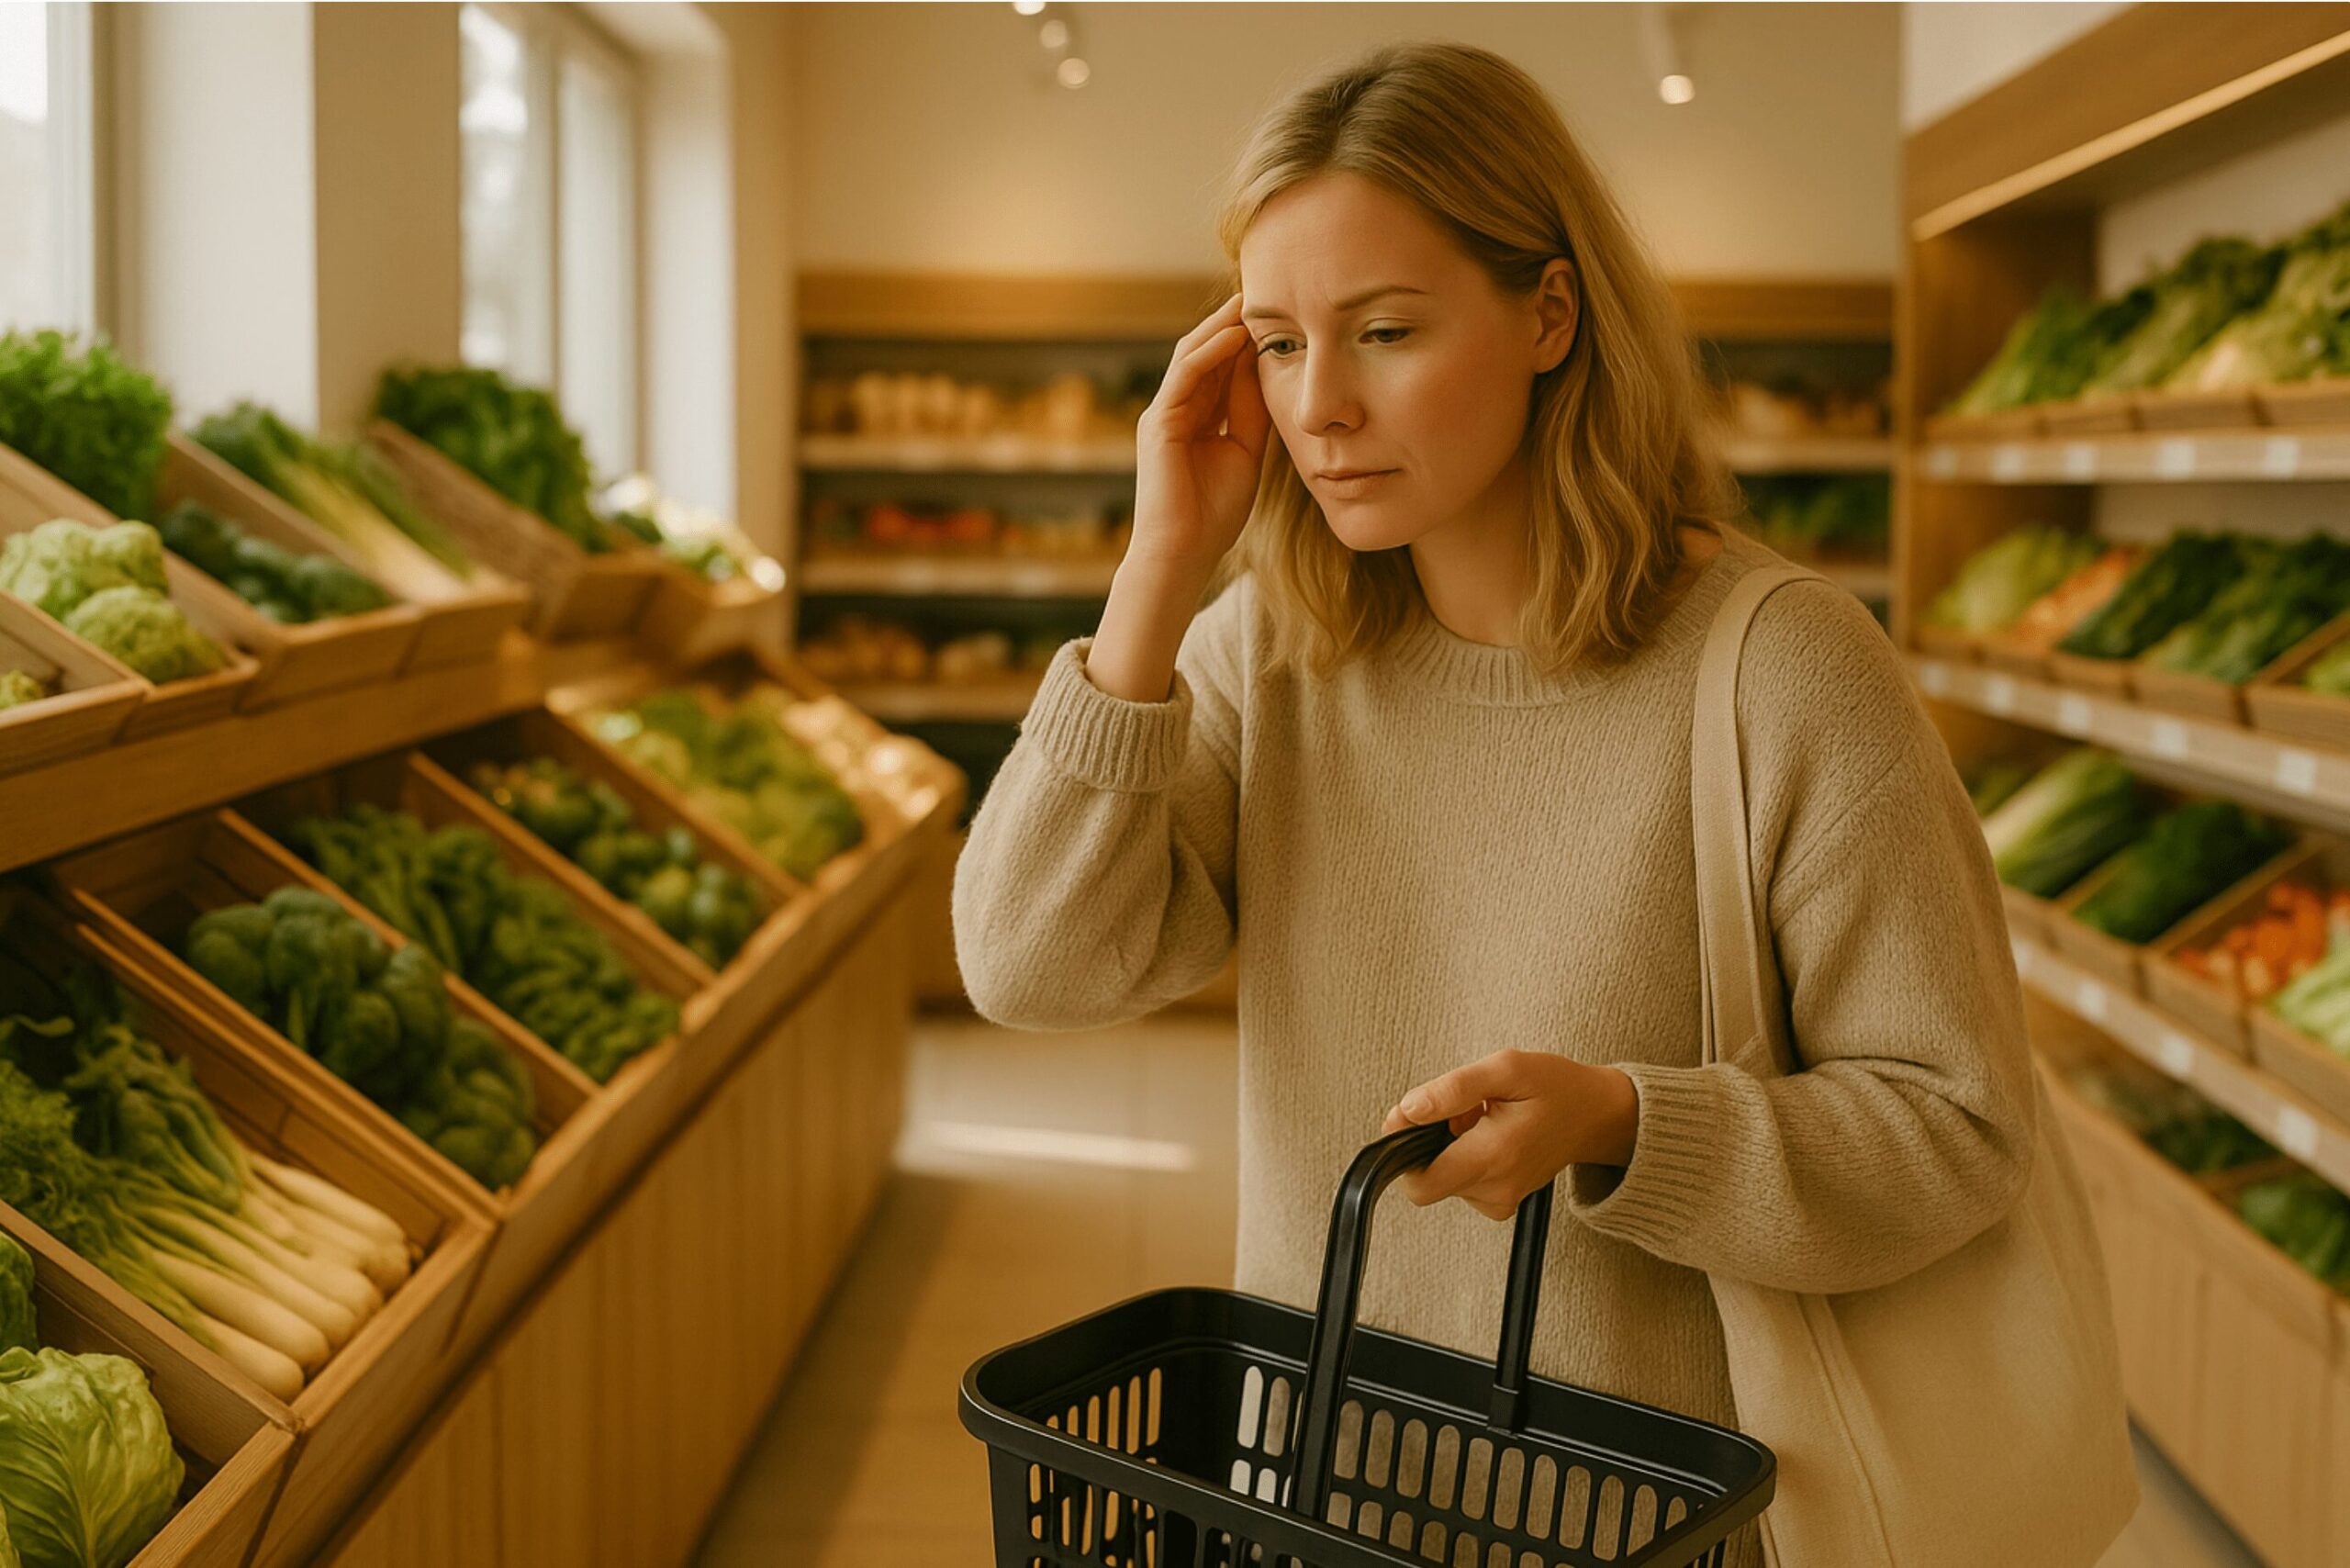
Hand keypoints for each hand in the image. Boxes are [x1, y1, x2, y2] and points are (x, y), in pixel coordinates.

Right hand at [1129, 290, 1272, 573]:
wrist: (1184, 553)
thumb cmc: (1214, 515)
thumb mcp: (1246, 453)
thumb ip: (1251, 413)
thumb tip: (1266, 370)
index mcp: (1196, 419)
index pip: (1221, 368)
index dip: (1246, 341)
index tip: (1277, 316)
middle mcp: (1176, 410)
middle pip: (1205, 353)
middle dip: (1233, 323)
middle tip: (1264, 293)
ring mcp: (1163, 414)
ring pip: (1192, 355)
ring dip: (1221, 327)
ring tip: (1250, 302)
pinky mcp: (1158, 423)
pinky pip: (1184, 375)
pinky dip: (1210, 352)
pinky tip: (1235, 334)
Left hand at [1379, 1050, 1640, 1221]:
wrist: (1596, 1115)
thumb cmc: (1554, 1086)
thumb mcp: (1505, 1068)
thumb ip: (1452, 1090)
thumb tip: (1408, 1110)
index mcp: (1494, 1157)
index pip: (1420, 1185)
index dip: (1403, 1149)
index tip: (1412, 1115)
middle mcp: (1496, 1188)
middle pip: (1427, 1179)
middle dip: (1429, 1142)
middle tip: (1462, 1110)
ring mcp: (1500, 1200)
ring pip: (1444, 1177)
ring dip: (1451, 1145)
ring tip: (1484, 1116)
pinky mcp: (1502, 1201)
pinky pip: (1461, 1181)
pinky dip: (1465, 1156)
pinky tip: (1490, 1133)